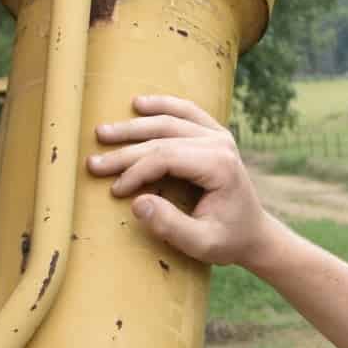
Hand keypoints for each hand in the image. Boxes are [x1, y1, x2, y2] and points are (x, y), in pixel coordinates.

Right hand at [87, 95, 276, 268]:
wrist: (254, 233)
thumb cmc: (228, 240)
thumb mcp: (201, 244)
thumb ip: (170, 226)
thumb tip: (137, 203)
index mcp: (219, 166)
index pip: (166, 157)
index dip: (135, 171)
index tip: (115, 190)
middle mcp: (220, 143)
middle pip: (162, 137)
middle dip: (124, 150)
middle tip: (93, 162)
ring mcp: (218, 135)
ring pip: (169, 121)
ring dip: (133, 126)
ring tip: (103, 132)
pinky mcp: (215, 134)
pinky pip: (185, 112)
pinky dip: (161, 105)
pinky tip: (138, 104)